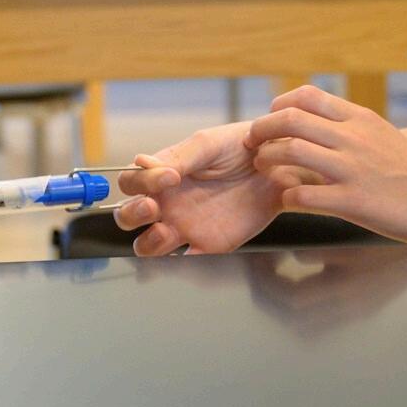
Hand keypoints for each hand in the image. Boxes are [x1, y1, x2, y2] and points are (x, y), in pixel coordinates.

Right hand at [112, 121, 282, 255]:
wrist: (279, 166)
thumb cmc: (242, 147)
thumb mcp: (209, 144)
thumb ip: (178, 157)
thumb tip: (141, 162)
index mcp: (163, 175)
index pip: (131, 182)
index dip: (141, 182)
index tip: (170, 177)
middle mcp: (168, 202)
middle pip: (127, 217)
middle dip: (131, 214)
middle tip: (152, 207)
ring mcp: (185, 226)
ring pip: (147, 244)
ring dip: (148, 241)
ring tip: (166, 231)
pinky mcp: (207, 246)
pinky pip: (184, 260)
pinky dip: (179, 262)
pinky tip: (189, 251)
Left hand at [243, 85, 406, 241]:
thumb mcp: (380, 132)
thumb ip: (348, 125)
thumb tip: (312, 117)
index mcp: (359, 119)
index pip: (306, 96)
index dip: (278, 105)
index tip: (270, 118)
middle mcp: (353, 138)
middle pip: (290, 120)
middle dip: (261, 129)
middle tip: (252, 142)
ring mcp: (351, 169)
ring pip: (291, 152)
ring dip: (267, 159)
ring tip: (261, 167)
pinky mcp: (353, 201)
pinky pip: (303, 194)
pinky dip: (286, 195)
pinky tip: (286, 198)